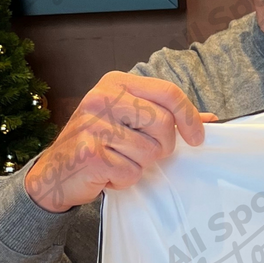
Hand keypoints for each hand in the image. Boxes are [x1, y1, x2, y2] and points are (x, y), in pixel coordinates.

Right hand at [23, 73, 215, 212]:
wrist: (54, 172)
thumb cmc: (97, 144)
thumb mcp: (129, 120)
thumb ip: (165, 116)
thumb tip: (209, 120)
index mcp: (116, 83)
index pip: (168, 92)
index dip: (190, 117)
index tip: (197, 138)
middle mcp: (102, 98)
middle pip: (164, 124)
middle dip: (162, 146)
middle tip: (143, 152)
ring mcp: (93, 125)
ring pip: (149, 152)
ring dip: (139, 165)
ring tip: (117, 160)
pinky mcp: (89, 153)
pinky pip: (131, 171)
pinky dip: (124, 179)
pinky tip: (107, 172)